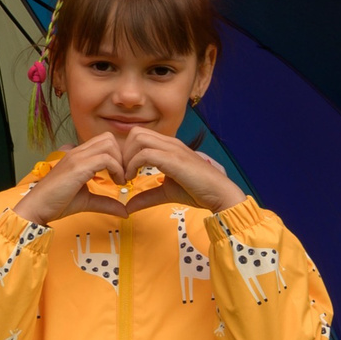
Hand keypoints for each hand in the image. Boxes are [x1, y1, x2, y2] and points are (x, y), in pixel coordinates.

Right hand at [11, 133, 131, 225]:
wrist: (37, 208)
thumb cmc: (56, 203)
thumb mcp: (87, 201)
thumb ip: (105, 203)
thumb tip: (124, 211)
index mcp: (78, 156)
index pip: (104, 141)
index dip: (117, 156)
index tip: (120, 175)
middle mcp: (77, 152)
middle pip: (109, 138)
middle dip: (122, 156)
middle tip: (123, 175)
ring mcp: (77, 157)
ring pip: (109, 145)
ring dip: (120, 162)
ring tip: (120, 180)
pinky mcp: (78, 167)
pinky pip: (106, 159)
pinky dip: (117, 170)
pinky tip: (116, 183)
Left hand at [111, 128, 243, 212]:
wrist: (219, 194)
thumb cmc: (197, 191)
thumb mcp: (165, 192)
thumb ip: (147, 196)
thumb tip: (128, 206)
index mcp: (168, 146)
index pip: (139, 135)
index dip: (126, 152)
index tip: (123, 172)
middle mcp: (170, 143)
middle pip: (136, 133)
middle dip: (123, 152)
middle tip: (121, 173)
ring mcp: (173, 149)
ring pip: (138, 139)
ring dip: (126, 158)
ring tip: (126, 177)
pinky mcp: (174, 159)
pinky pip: (145, 154)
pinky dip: (132, 166)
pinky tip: (132, 180)